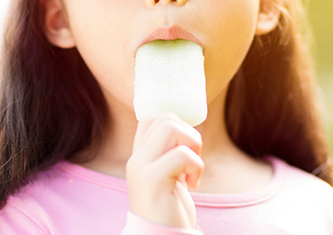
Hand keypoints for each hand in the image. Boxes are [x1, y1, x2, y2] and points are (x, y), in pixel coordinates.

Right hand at [125, 113, 203, 228]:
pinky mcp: (153, 181)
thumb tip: (188, 133)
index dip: (176, 125)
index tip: (186, 150)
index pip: (151, 119)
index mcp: (139, 158)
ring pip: (171, 128)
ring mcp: (142, 169)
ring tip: (193, 169)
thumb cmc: (169, 213)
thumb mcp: (167, 179)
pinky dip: (196, 165)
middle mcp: (136, 160)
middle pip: (164, 119)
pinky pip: (182, 154)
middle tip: (193, 160)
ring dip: (193, 145)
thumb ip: (169, 158)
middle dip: (188, 133)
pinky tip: (193, 184)